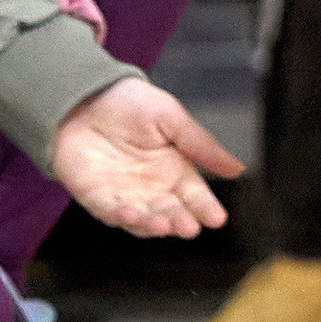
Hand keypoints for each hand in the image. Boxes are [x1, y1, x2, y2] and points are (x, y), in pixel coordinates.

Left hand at [49, 77, 241, 237]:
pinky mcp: (97, 197)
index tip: (216, 218)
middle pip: (171, 212)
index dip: (205, 207)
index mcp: (174, 168)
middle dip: (180, 222)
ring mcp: (125, 195)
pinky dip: (120, 216)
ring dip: (153, 225)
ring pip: (143, 220)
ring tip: (164, 225)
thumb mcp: (171, 117)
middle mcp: (151, 187)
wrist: (84, 94)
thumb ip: (201, 145)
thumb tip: (236, 168)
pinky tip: (131, 214)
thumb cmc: (128, 102)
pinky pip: (110, 212)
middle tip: (189, 226)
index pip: (194, 194)